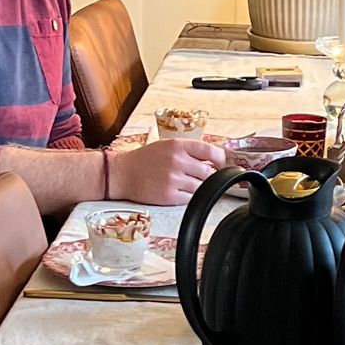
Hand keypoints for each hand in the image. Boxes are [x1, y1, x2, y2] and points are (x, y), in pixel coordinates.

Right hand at [108, 135, 226, 204]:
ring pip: (202, 186)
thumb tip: (214, 159)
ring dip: (199, 186)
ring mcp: (173, 179)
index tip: (222, 164)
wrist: (122, 173)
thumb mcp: (167, 146)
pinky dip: (189, 196)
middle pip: (209, 172)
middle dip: (208, 175)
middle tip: (200, 176)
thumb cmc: (145, 159)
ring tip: (186, 183)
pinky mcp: (169, 196)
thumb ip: (189, 150)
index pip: (210, 151)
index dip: (221, 159)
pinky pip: (191, 198)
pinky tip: (179, 191)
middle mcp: (177, 161)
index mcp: (178, 146)